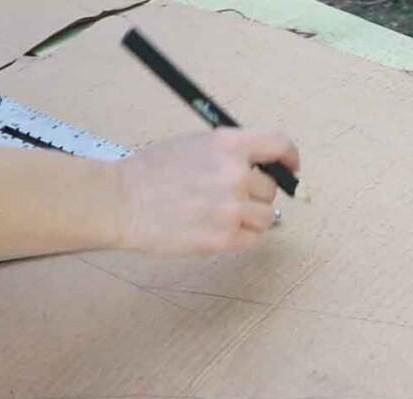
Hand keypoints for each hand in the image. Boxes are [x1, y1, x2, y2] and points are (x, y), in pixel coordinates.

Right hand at [115, 128, 299, 253]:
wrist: (121, 201)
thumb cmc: (151, 172)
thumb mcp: (195, 145)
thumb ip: (230, 154)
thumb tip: (262, 168)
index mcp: (228, 144)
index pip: (279, 144)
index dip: (289, 158)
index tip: (291, 168)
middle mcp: (235, 174)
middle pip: (271, 188)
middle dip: (255, 193)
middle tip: (229, 197)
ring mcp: (231, 208)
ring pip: (267, 216)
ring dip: (251, 217)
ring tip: (220, 214)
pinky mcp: (223, 238)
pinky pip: (254, 239)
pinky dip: (243, 236)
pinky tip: (219, 229)